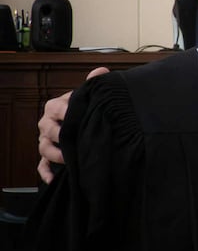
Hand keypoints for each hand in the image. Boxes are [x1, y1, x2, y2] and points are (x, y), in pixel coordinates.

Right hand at [37, 67, 108, 183]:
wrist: (86, 123)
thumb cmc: (84, 109)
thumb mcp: (89, 96)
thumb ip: (93, 84)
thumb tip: (101, 72)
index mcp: (55, 107)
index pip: (55, 108)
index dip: (65, 112)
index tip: (75, 116)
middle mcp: (47, 124)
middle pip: (47, 130)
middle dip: (60, 136)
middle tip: (74, 140)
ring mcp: (47, 141)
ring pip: (43, 148)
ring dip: (55, 155)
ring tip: (69, 159)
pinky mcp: (48, 158)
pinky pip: (42, 166)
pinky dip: (46, 173)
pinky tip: (54, 178)